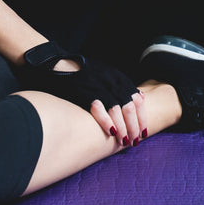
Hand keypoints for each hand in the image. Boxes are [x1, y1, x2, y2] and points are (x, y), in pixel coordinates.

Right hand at [19, 41, 145, 146]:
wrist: (60, 63)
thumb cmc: (85, 73)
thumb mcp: (108, 75)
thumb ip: (123, 87)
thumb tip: (141, 97)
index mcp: (119, 79)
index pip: (137, 101)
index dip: (141, 118)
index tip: (143, 132)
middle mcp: (112, 81)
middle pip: (130, 107)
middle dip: (134, 126)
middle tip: (135, 141)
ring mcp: (99, 85)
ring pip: (118, 109)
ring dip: (123, 127)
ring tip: (125, 141)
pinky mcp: (86, 90)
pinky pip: (99, 107)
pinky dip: (106, 120)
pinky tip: (110, 132)